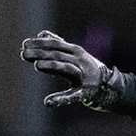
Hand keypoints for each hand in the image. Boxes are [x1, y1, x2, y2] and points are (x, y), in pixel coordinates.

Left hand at [19, 30, 134, 110]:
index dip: (40, 44)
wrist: (112, 87)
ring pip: (65, 68)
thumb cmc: (89, 69)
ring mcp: (83, 77)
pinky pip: (72, 96)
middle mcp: (80, 61)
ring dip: (51, 66)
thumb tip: (42, 33)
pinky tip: (48, 102)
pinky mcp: (85, 93)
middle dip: (40, 53)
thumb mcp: (75, 54)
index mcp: (76, 51)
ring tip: (36, 66)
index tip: (24, 44)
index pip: (55, 44)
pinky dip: (60, 99)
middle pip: (57, 55)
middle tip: (23, 53)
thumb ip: (58, 44)